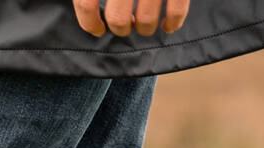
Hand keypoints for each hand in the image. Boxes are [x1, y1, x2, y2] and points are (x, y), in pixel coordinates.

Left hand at [71, 0, 189, 37]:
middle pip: (117, 18)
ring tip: (143, 23)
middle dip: (120, 28)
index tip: (96, 29)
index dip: (89, 22)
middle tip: (124, 25)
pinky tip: (168, 26)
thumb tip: (87, 10)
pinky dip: (173, 23)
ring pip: (146, 19)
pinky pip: (176, 10)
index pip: (86, 2)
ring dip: (144, 28)